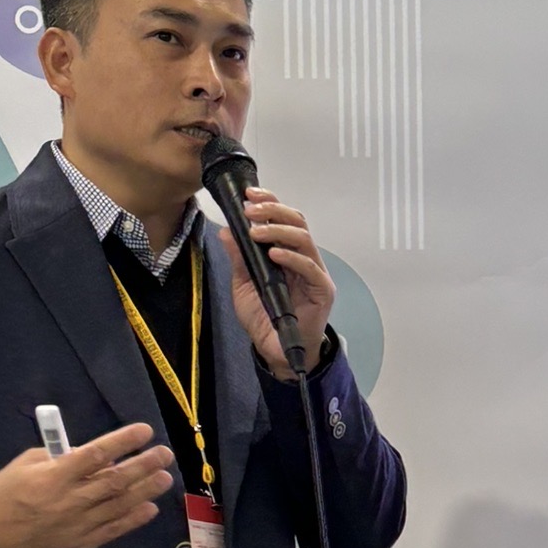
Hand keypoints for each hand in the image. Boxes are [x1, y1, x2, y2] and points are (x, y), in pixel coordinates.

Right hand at [0, 424, 175, 547]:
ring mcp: (78, 524)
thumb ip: (59, 458)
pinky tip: (150, 507)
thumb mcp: (25, 464)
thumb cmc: (6, 492)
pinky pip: (113, 530)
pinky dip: (133, 519)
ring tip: (165, 477)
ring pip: (120, 505)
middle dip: (144, 465)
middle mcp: (70, 500)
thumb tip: (94, 455)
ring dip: (146, 490)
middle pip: (115, 480)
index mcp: (54, 476)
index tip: (145, 431)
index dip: (123, 441)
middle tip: (165, 453)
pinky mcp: (81, 544)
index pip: (96, 454)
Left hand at [217, 185, 335, 379]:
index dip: (269, 203)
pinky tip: (275, 254)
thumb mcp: (243, 286)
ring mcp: (314, 273)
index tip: (249, 195)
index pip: (283, 219)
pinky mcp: (321, 290)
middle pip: (297, 222)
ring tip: (257, 231)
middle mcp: (303, 258)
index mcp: (287, 253)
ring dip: (279, 230)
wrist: (277, 352)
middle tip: (251, 210)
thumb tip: (226, 231)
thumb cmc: (265, 318)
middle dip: (273, 211)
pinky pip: (310, 267)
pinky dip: (292, 257)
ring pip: (304, 239)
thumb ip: (239, 259)